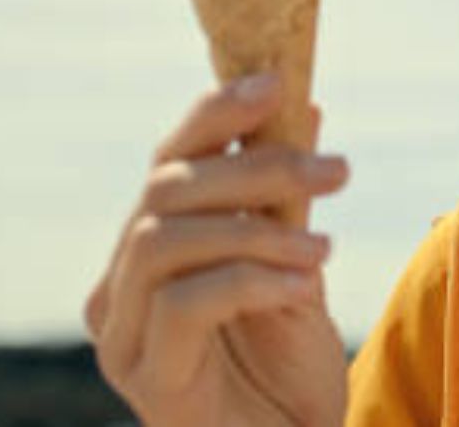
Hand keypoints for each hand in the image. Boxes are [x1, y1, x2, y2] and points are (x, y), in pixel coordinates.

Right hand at [84, 72, 350, 425]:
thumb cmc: (286, 369)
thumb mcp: (295, 265)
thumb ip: (287, 196)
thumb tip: (302, 106)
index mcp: (150, 250)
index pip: (169, 161)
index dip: (216, 113)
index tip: (278, 79)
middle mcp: (121, 287)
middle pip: (166, 192)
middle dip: (256, 167)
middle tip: (337, 169)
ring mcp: (125, 336)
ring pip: (166, 240)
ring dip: (257, 227)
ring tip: (323, 245)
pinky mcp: (147, 379)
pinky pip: (184, 303)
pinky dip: (250, 280)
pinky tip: (303, 285)